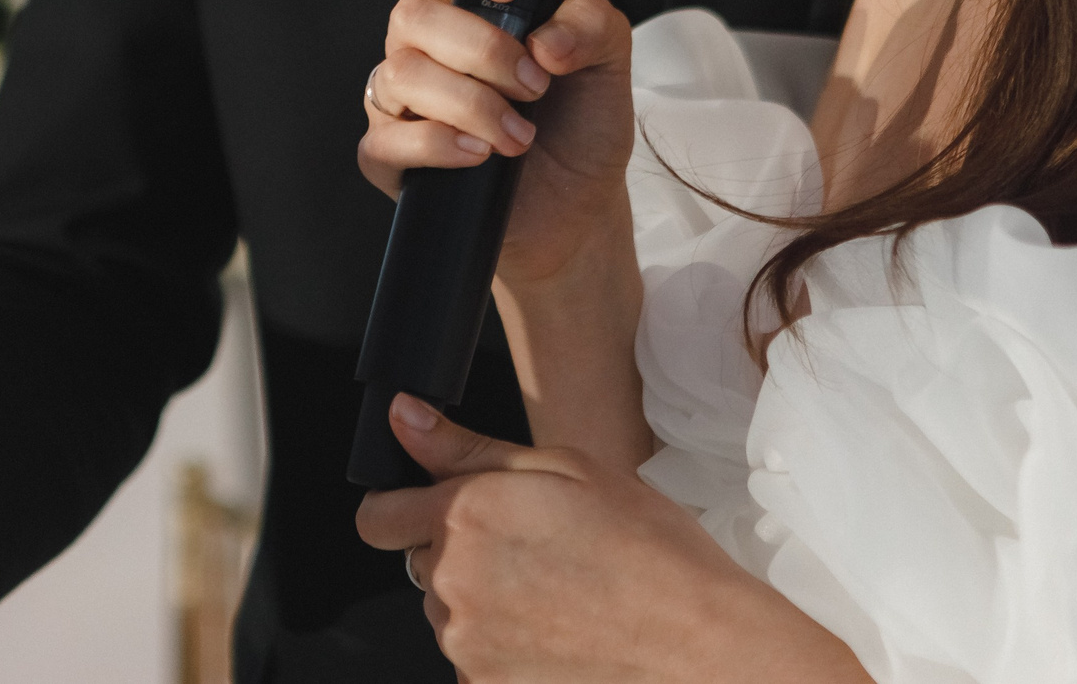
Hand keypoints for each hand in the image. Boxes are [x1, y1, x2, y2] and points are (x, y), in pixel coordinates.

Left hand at [355, 397, 866, 683]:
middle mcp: (452, 583)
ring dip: (483, 602)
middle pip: (421, 564)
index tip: (426, 509)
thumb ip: (467, 448)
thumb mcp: (564, 467)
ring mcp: (467, 644)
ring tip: (557, 592)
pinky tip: (558, 633)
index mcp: (464, 516)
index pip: (377, 516)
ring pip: (450, 613)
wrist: (699, 641)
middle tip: (532, 548)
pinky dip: (504, 648)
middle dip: (459, 552)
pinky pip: (476, 660)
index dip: (400, 507)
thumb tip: (404, 417)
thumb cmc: (648, 550)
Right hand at [359, 0, 638, 284]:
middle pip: (413, 12)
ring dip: (472, 104)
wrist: (577, 210)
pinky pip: (387, 138)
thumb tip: (545, 39)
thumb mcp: (610, 64)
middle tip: (535, 85)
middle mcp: (425, 44)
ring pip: (402, 74)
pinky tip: (479, 156)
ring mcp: (400, 99)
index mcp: (469, 5)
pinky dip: (438, 144)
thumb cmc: (581, 128)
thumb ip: (592, 24)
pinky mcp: (389, 155)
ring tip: (520, 136)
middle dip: (483, 50)